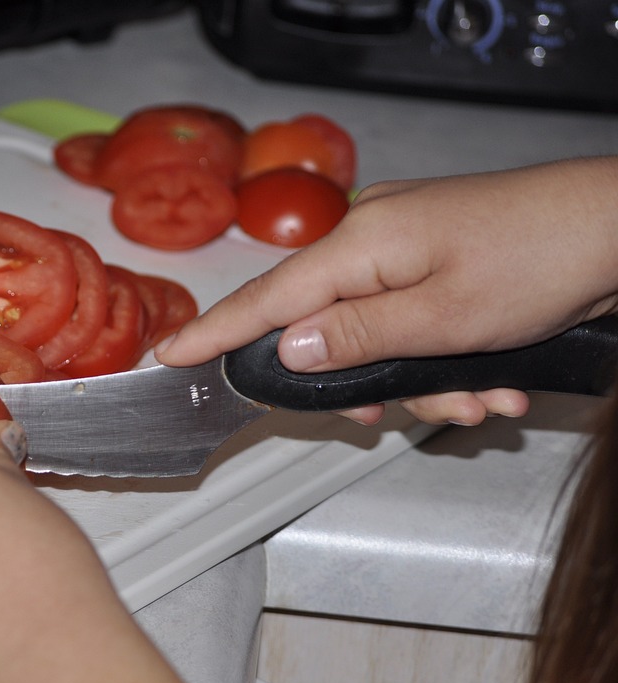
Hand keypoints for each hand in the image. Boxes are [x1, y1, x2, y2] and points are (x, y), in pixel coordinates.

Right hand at [158, 157, 617, 424]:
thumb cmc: (544, 257)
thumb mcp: (445, 318)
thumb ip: (356, 338)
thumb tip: (285, 350)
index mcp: (361, 242)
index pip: (265, 298)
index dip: (213, 332)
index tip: (168, 356)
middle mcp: (372, 237)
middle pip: (325, 331)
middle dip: (368, 386)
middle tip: (405, 415)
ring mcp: (403, 245)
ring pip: (374, 338)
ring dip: (424, 383)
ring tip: (484, 397)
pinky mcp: (431, 257)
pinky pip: (408, 323)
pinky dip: (441, 361)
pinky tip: (491, 380)